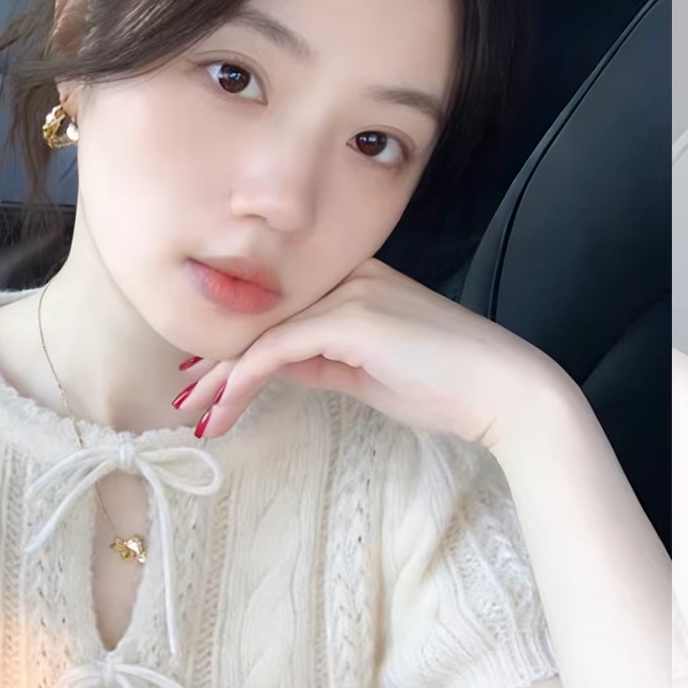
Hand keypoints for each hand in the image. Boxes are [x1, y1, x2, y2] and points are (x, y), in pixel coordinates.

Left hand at [177, 257, 568, 449]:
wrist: (500, 392)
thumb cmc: (443, 387)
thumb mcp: (365, 373)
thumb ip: (319, 361)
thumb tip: (273, 367)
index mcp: (355, 281)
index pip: (281, 310)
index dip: (237, 344)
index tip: (207, 377)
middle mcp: (347, 275)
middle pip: (263, 316)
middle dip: (218, 360)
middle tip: (187, 396)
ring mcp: (348, 292)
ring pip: (262, 332)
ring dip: (222, 377)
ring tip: (197, 413)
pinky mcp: (348, 319)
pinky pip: (275, 349)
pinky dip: (243, 381)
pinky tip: (225, 410)